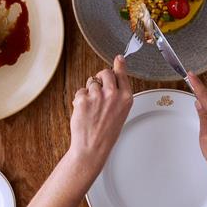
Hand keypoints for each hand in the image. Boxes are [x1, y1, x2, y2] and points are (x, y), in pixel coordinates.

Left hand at [67, 56, 133, 172]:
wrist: (92, 148)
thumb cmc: (106, 133)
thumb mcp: (120, 112)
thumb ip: (118, 95)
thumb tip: (113, 77)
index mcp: (126, 98)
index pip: (122, 74)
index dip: (118, 65)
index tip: (118, 58)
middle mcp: (113, 94)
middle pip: (104, 72)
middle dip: (100, 77)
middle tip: (97, 88)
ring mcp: (98, 96)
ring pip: (90, 82)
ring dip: (89, 91)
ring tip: (91, 108)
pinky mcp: (83, 99)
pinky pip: (80, 91)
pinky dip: (79, 99)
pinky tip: (83, 111)